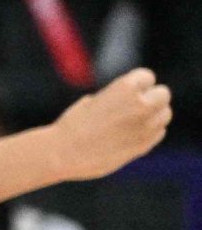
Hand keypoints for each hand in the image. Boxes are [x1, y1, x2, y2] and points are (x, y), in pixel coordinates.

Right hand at [42, 68, 174, 177]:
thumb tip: (131, 103)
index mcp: (125, 88)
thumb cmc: (72, 124)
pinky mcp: (145, 145)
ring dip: (154, 116)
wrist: (63, 153)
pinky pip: (159, 132)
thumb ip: (118, 99)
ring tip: (132, 122)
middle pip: (163, 94)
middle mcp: (141, 105)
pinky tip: (131, 135)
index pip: (147, 76)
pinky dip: (150, 132)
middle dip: (152, 98)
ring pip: (165, 114)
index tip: (125, 92)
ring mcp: (146, 126)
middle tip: (134, 106)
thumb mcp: (93, 100)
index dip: (137, 83)